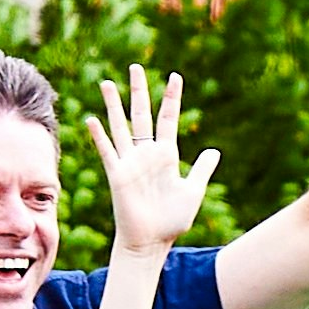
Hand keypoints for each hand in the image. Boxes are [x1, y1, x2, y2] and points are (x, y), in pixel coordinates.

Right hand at [88, 69, 209, 254]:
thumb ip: (202, 170)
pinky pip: (107, 152)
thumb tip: (215, 150)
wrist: (152, 242)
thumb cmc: (172, 220)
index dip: (171, 98)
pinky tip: (92, 119)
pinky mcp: (117, 175)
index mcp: (166, 155)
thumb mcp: (194, 191)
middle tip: (136, 66)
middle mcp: (146, 154)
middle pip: (142, 115)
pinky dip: (100, 137)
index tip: (175, 76)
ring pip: (121, 127)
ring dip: (114, 105)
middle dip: (140, 91)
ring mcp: (130, 162)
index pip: (168, 119)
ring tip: (108, 83)